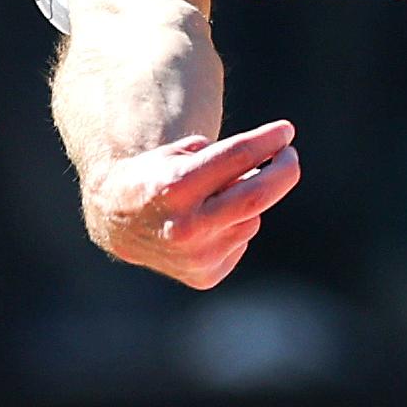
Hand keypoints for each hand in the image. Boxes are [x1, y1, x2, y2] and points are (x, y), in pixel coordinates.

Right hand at [81, 120, 300, 288]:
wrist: (117, 221)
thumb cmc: (155, 176)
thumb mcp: (180, 154)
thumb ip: (226, 158)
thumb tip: (272, 167)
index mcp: (175, 187)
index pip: (237, 157)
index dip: (268, 141)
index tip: (286, 130)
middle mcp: (187, 226)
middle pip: (258, 194)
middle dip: (284, 170)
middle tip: (289, 155)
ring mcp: (197, 257)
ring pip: (250, 219)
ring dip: (245, 202)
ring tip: (213, 198)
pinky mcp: (205, 276)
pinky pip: (241, 241)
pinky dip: (233, 227)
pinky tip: (206, 225)